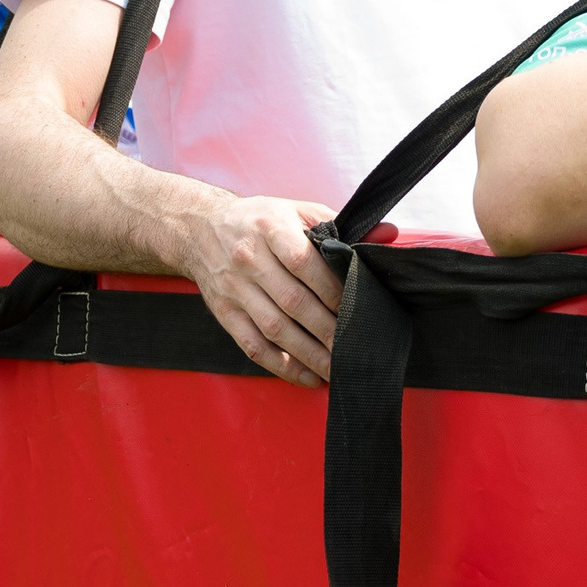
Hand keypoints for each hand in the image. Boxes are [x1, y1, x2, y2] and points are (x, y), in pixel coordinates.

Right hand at [174, 196, 343, 386]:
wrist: (198, 227)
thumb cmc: (259, 219)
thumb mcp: (296, 210)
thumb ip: (340, 224)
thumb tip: (387, 235)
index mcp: (270, 227)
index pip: (304, 262)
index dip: (331, 289)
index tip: (356, 306)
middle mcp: (249, 259)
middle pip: (292, 301)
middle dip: (326, 330)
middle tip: (355, 348)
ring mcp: (234, 288)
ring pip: (274, 329)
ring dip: (308, 354)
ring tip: (336, 370)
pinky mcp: (224, 312)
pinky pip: (251, 345)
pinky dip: (279, 365)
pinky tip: (304, 376)